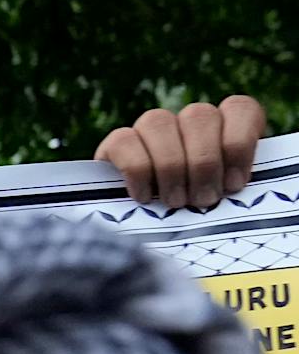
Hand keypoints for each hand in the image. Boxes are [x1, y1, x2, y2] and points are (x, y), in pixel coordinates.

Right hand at [94, 96, 265, 210]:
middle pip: (198, 116)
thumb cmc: (194, 222)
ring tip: (175, 202)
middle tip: (203, 200)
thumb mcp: (223, 206)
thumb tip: (234, 188)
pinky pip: (124, 141)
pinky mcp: (115, 145)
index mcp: (223, 126)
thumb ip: (232, 189)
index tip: (233, 184)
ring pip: (159, 122)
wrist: (142, 244)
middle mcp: (186, 120)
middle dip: (203, 163)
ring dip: (170, 165)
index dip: (238, 143)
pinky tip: (144, 197)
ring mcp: (149, 129)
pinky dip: (137, 169)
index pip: (238, 109)